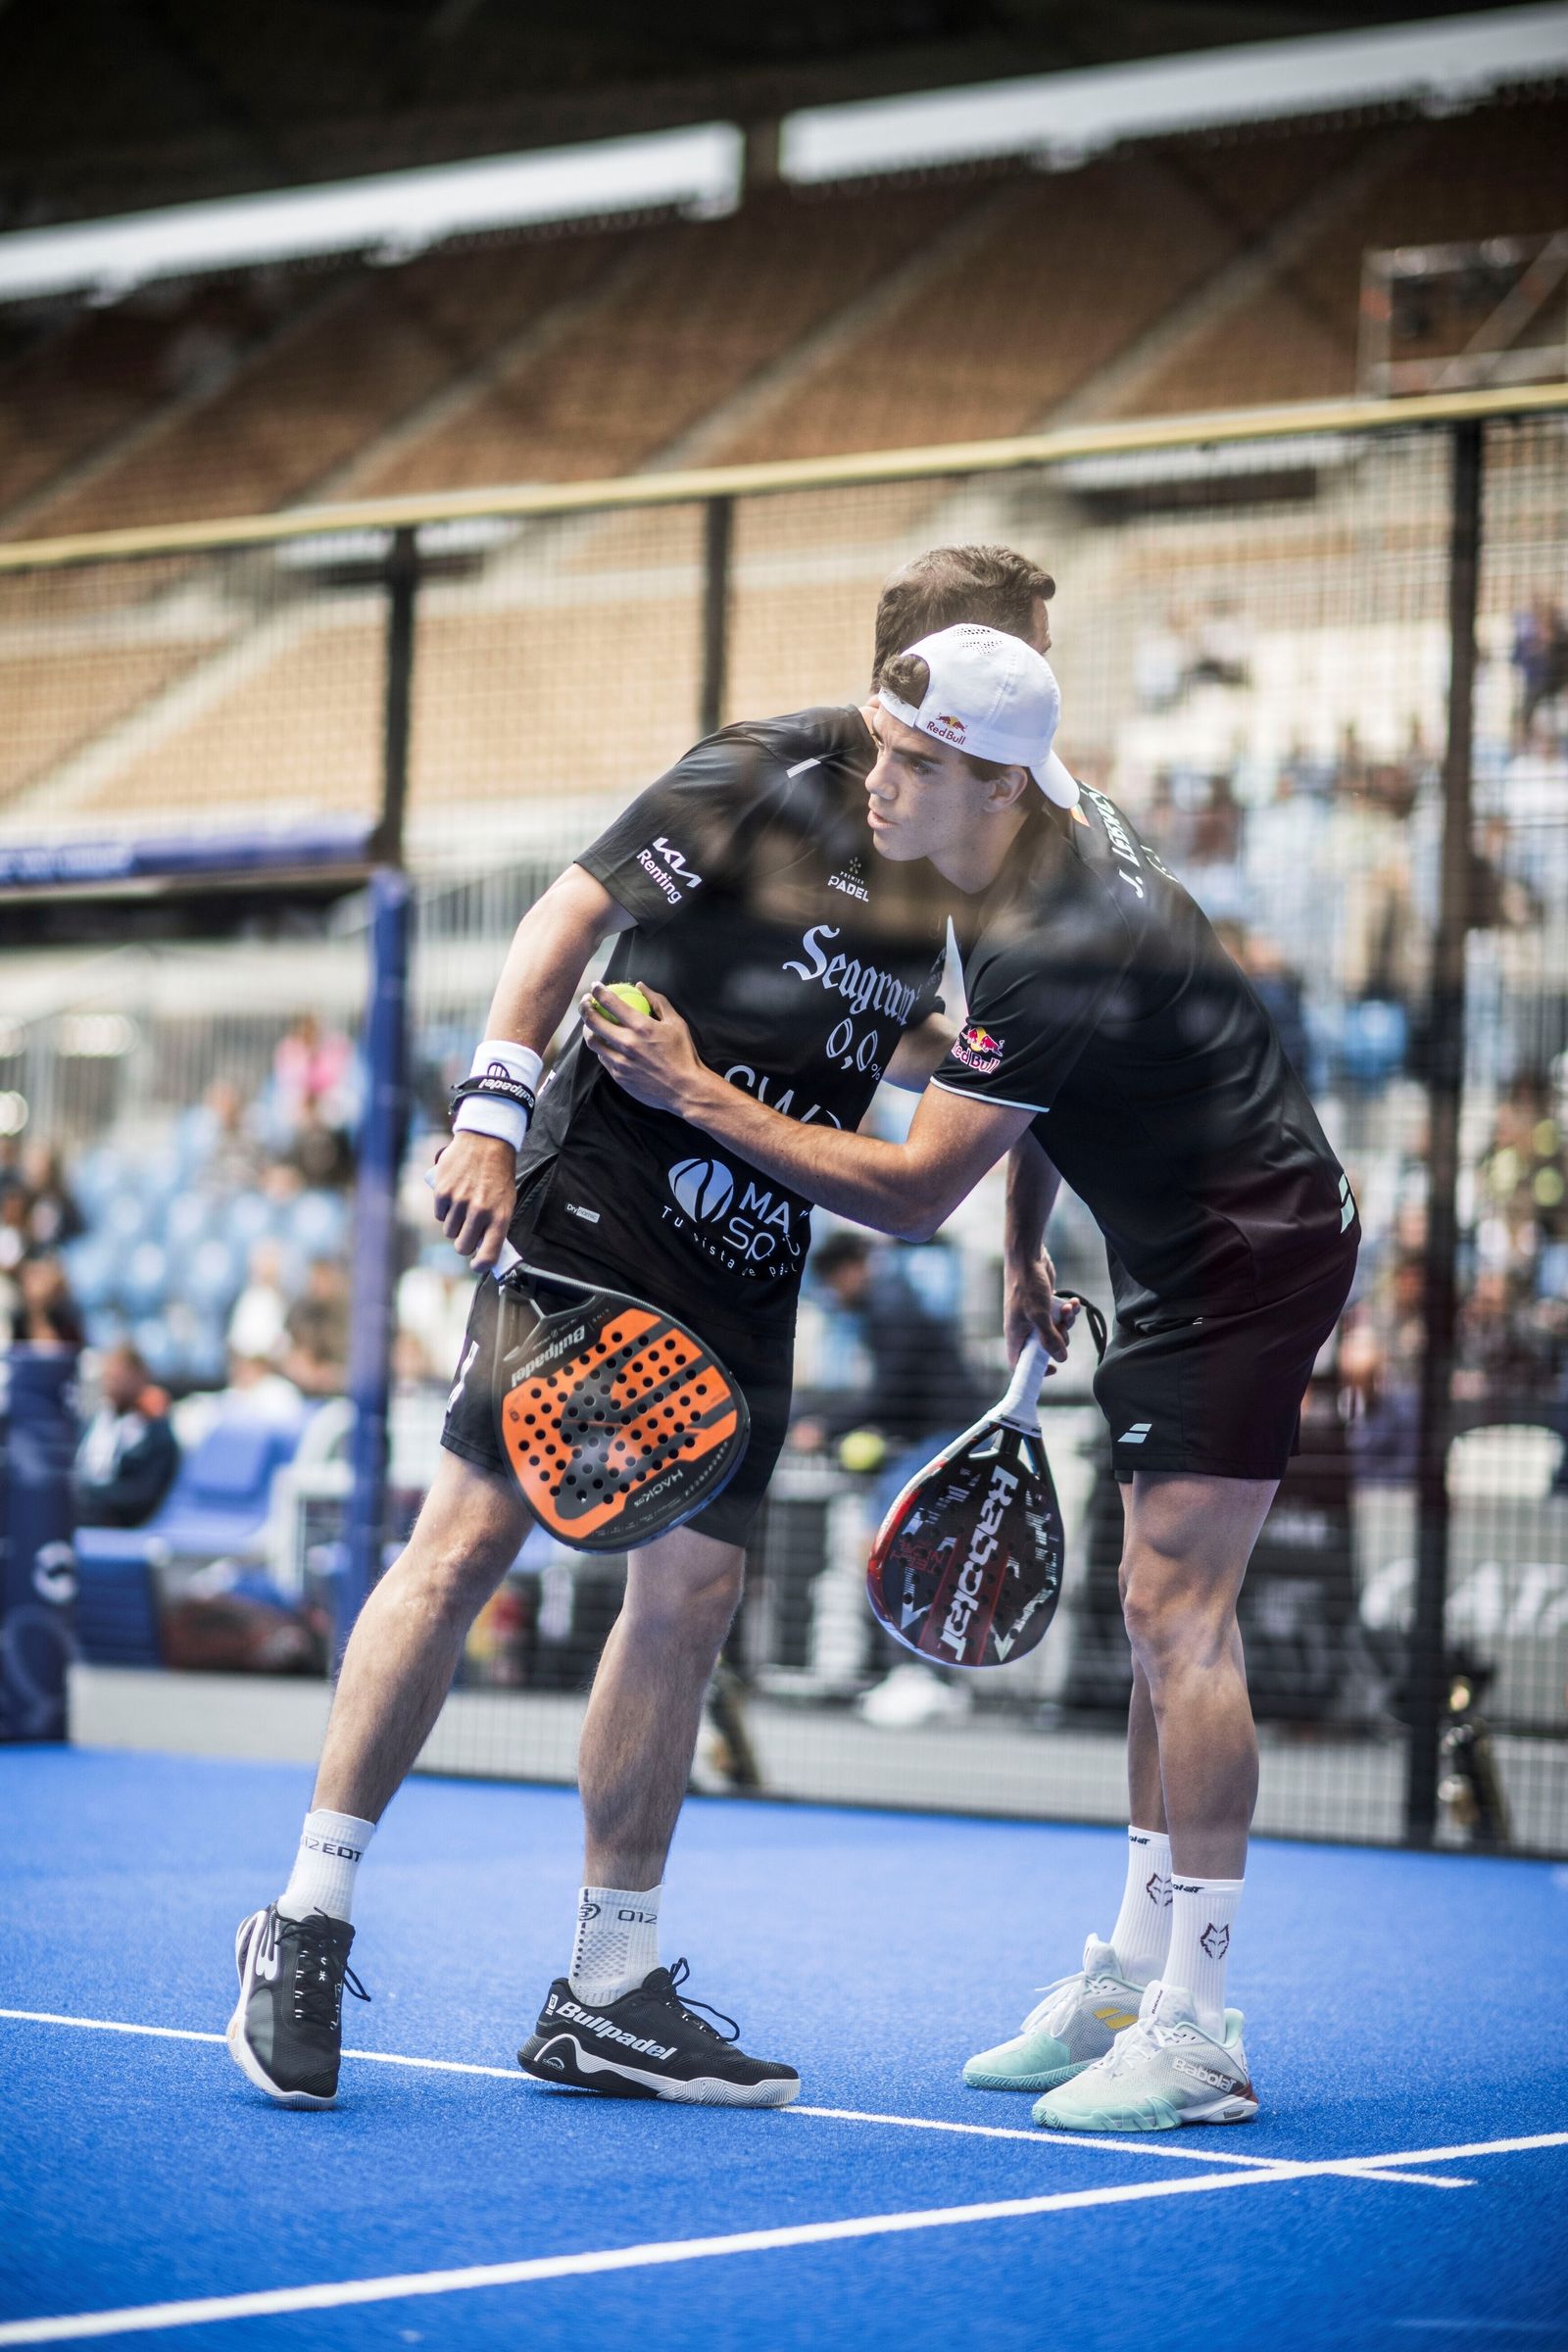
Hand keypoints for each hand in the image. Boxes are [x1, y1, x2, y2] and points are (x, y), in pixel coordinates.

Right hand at [430, 1131, 517, 1270]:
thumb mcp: (507, 1201)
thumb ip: (495, 1226)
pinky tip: (453, 1197)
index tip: (477, 1265)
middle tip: (468, 1230)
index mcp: (499, 1217)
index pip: (488, 1255)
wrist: (486, 1142)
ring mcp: (459, 1202)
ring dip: (454, 1225)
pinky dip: (444, 1210)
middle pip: (462, 1247)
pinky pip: (439, 1215)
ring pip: (449, 1231)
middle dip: (464, 1243)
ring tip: (463, 1207)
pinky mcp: (443, 1192)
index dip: (480, 1265)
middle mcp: (479, 1211)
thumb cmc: (498, 1175)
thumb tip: (482, 1250)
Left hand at [580, 982, 705, 1116]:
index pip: (610, 1002)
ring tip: (590, 1024)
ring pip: (592, 1041)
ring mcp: (620, 1061)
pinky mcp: (618, 1076)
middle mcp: (626, 1043)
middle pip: (593, 1021)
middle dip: (584, 1007)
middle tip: (586, 1002)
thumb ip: (657, 1001)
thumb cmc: (683, 1053)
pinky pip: (603, 1058)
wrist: (685, 1089)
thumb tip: (640, 986)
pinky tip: (604, 1044)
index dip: (598, 991)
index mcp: (641, 1027)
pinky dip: (601, 1048)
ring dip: (587, 1029)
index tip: (595, 987)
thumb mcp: (676, 1023)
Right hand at [1004, 1244, 1079, 1366]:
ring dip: (1067, 1322)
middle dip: (1059, 1339)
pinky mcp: (1044, 1305)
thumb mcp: (1039, 1316)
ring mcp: (1034, 1316)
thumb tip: (1061, 1358)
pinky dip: (1069, 1311)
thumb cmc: (1027, 1286)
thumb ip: (1049, 1339)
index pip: (1018, 1363)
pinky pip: (1060, 1316)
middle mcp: (1023, 1327)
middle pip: (1044, 1348)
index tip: (1053, 1368)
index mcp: (1015, 1334)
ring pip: (1055, 1331)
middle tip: (1063, 1327)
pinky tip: (1074, 1302)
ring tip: (1070, 1308)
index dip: (1033, 1369)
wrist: (1027, 1257)